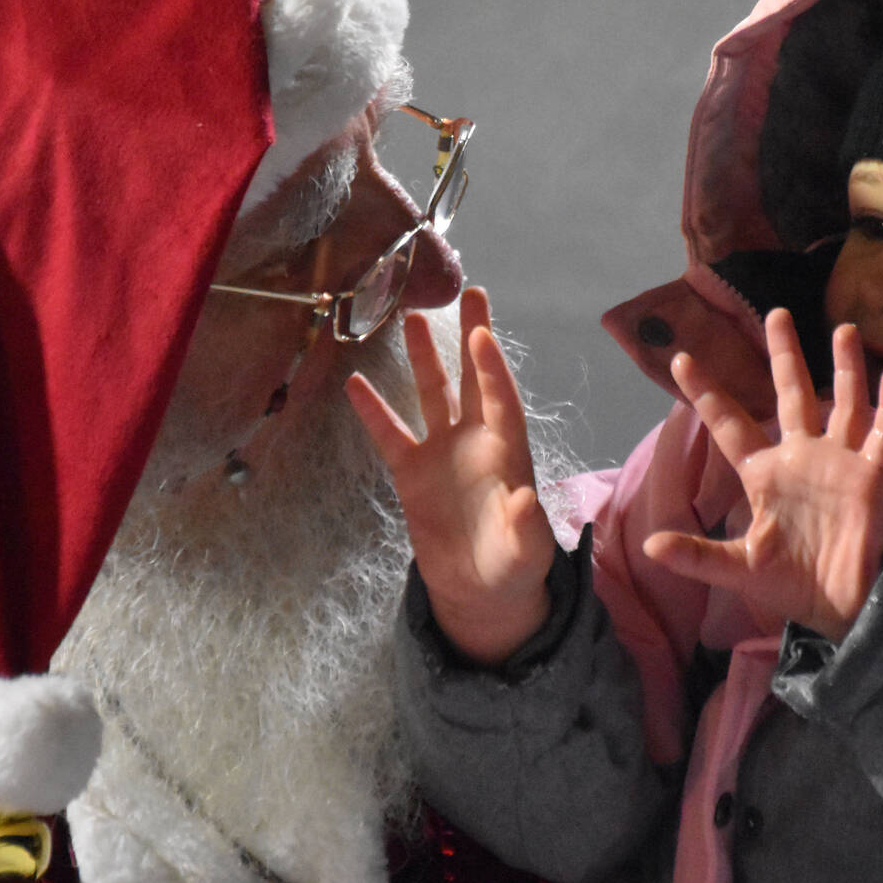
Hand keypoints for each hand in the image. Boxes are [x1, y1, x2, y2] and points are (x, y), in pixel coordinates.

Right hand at [348, 287, 554, 665]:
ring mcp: (442, 454)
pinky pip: (391, 435)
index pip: (501, 400)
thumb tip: (526, 500)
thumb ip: (525, 527)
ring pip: (432, 395)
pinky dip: (374, 411)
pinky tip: (355, 383)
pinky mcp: (412, 474)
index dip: (492, 368)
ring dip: (423, 359)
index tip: (481, 333)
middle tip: (469, 292)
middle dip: (471, 337)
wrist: (481, 590)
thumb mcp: (525, 552)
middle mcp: (475, 443)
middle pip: (473, 379)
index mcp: (508, 454)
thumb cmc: (514, 568)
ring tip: (410, 319)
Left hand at [643, 309, 882, 640]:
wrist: (839, 608)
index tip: (680, 359)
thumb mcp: (736, 568)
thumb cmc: (789, 585)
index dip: (706, 393)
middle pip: (792, 395)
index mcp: (763, 474)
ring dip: (844, 367)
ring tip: (842, 328)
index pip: (729, 424)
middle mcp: (801, 457)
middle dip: (784, 356)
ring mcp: (839, 463)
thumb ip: (696, 554)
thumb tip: (650, 548)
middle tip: (776, 315)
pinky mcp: (872, 477)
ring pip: (843, 402)